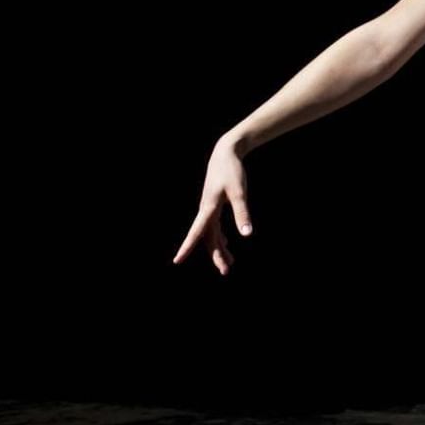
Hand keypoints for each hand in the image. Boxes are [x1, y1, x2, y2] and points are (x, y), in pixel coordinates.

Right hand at [172, 135, 252, 274]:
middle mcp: (206, 211)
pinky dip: (220, 237)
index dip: (187, 247)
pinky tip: (227, 244)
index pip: (196, 233)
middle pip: (208, 239)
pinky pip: (214, 226)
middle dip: (216, 255)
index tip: (177, 261)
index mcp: (209, 208)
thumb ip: (242, 213)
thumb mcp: (239, 192)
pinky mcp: (215, 205)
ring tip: (230, 264)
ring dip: (219, 248)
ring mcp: (209, 208)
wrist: (225, 152)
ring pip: (212, 234)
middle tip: (226, 271)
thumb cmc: (232, 171)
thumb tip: (247, 235)